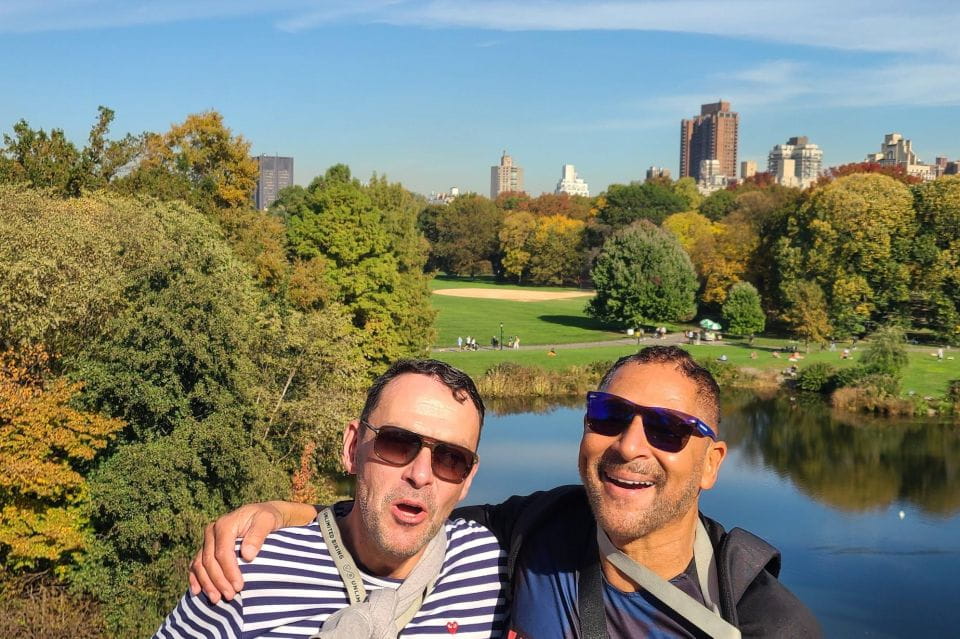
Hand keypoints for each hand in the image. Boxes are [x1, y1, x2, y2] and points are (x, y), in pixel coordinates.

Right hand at [188, 500, 315, 601]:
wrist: (262, 514)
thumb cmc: (266, 518)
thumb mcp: (267, 521)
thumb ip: (258, 535)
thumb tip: (247, 555)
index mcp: (224, 524)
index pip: (222, 553)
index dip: (229, 571)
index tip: (239, 586)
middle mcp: (212, 531)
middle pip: (209, 561)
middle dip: (219, 581)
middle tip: (230, 596)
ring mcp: (207, 540)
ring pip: (200, 565)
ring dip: (207, 583)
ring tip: (217, 599)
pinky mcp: (206, 548)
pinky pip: (196, 564)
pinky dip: (196, 578)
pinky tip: (197, 591)